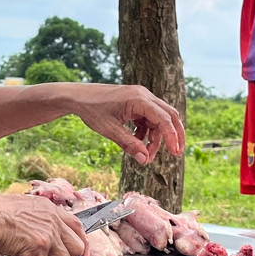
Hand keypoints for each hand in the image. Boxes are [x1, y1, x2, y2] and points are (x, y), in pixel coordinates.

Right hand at [0, 194, 87, 255]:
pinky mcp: (40, 247)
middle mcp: (53, 220)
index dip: (79, 242)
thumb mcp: (24, 207)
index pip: (77, 226)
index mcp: (50, 209)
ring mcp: (49, 233)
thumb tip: (42, 234)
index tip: (74, 253)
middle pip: (78, 246)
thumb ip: (39, 219)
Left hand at [69, 84, 185, 164]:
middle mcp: (143, 95)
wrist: (78, 97)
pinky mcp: (136, 102)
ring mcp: (140, 97)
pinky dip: (147, 131)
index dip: (172, 136)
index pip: (164, 118)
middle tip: (176, 153)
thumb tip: (145, 160)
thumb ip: (129, 145)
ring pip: (159, 118)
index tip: (175, 153)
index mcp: (138, 99)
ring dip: (156, 136)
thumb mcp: (110, 130)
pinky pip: (149, 117)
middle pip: (169, 115)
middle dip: (174, 134)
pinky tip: (137, 140)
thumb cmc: (92, 111)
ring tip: (147, 154)